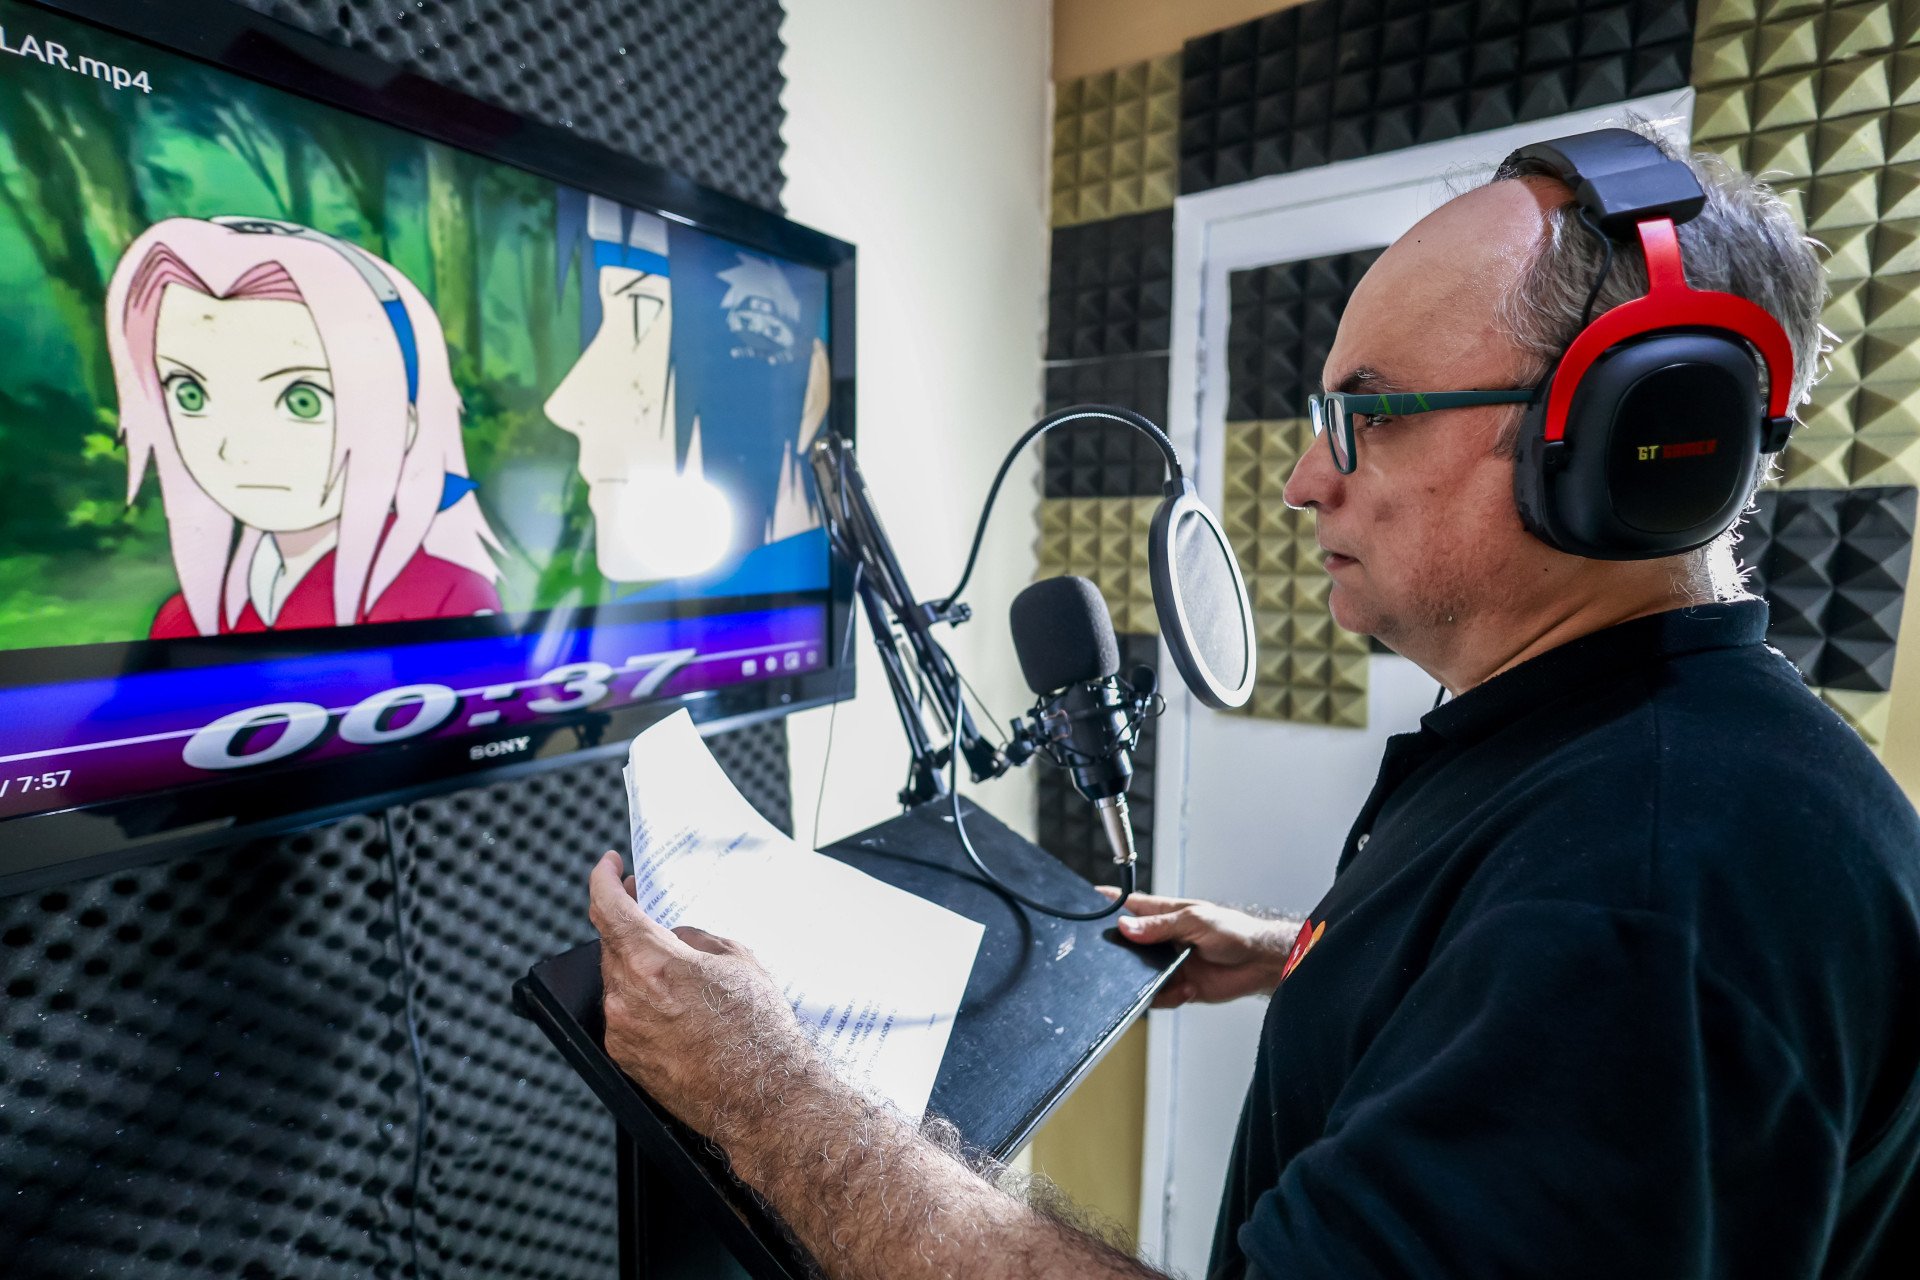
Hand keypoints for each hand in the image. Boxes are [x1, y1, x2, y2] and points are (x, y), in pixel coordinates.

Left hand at [588, 851, 815, 1135]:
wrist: (764, 1097)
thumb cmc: (759, 1031)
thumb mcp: (738, 960)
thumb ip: (695, 939)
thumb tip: (674, 938)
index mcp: (652, 962)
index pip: (607, 907)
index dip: (602, 878)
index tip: (608, 866)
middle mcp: (626, 997)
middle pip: (612, 944)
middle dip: (626, 922)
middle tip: (644, 908)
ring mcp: (622, 1031)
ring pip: (618, 981)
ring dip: (638, 965)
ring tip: (677, 970)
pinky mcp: (625, 1060)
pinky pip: (625, 1015)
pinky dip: (642, 1001)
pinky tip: (676, 1008)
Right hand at [1096, 888, 1299, 1008]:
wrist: (1260, 964)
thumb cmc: (1235, 932)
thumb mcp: (1195, 921)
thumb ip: (1159, 927)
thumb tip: (1126, 926)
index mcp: (1165, 915)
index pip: (1130, 906)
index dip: (1109, 903)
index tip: (1086, 902)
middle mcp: (1163, 939)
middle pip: (1128, 943)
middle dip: (1119, 952)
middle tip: (1116, 959)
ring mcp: (1169, 964)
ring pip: (1139, 974)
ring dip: (1143, 980)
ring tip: (1159, 979)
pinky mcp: (1179, 987)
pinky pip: (1159, 996)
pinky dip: (1167, 997)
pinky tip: (1186, 990)